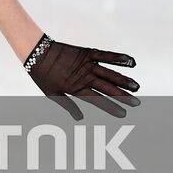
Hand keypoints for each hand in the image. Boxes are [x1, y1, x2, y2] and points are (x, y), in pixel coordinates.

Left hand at [23, 33, 139, 119]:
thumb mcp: (52, 94)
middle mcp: (84, 77)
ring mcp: (86, 65)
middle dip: (123, 96)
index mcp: (76, 89)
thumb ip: (68, 106)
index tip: (123, 114)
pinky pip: (104, 55)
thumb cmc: (42, 74)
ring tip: (136, 86)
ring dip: (123, 80)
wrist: (35, 52)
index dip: (111, 107)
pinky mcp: (86, 53)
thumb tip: (79, 119)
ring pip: (109, 74)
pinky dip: (117, 58)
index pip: (98, 100)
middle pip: (107, 88)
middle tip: (137, 103)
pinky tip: (130, 61)